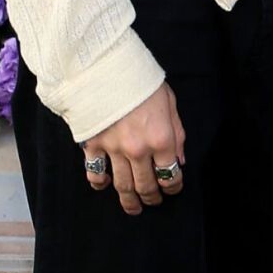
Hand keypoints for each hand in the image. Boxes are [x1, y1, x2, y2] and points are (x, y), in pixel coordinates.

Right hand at [81, 83, 185, 214]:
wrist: (107, 64)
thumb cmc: (142, 80)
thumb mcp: (170, 101)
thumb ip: (177, 133)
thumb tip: (178, 160)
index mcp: (161, 138)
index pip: (170, 174)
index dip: (173, 186)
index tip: (173, 189)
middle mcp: (138, 149)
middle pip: (146, 185)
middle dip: (152, 197)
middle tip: (154, 202)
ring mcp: (114, 149)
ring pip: (122, 185)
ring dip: (129, 200)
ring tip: (134, 208)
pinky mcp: (93, 144)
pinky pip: (95, 171)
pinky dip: (99, 182)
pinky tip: (104, 185)